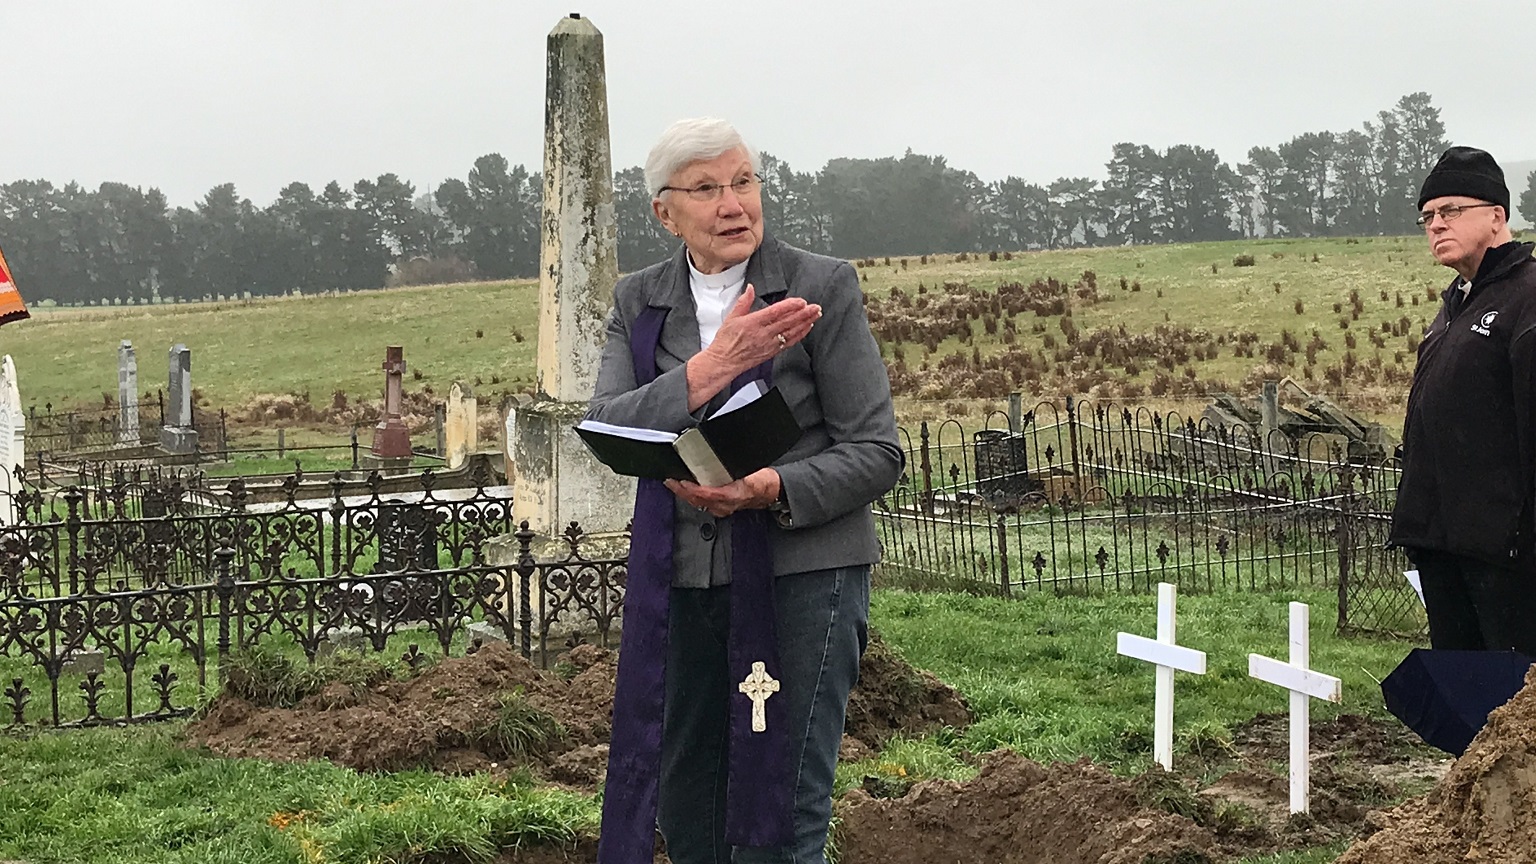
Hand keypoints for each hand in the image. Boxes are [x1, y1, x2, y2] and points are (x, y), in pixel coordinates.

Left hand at [666, 468, 779, 517]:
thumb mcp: (752, 471)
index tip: (681, 481)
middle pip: (697, 500)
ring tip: (673, 482)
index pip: (706, 494)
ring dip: (684, 493)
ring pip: (697, 502)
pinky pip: (701, 502)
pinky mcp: (719, 506)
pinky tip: (686, 488)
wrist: (770, 491)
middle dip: (681, 491)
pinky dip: (691, 495)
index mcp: (731, 496)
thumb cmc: (763, 482)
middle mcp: (724, 505)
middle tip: (669, 480)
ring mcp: (721, 507)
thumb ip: (738, 469)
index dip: (692, 489)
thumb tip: (724, 456)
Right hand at [704, 284, 820, 374]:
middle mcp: (763, 334)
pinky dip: (799, 335)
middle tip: (815, 307)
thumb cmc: (725, 342)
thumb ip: (743, 302)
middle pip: (787, 322)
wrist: (723, 362)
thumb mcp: (731, 318)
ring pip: (791, 332)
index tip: (801, 301)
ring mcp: (769, 344)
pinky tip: (806, 328)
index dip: (790, 306)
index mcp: (753, 323)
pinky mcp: (771, 352)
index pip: (775, 312)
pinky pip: (789, 343)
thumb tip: (750, 289)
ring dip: (805, 323)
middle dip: (803, 314)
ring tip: (815, 315)